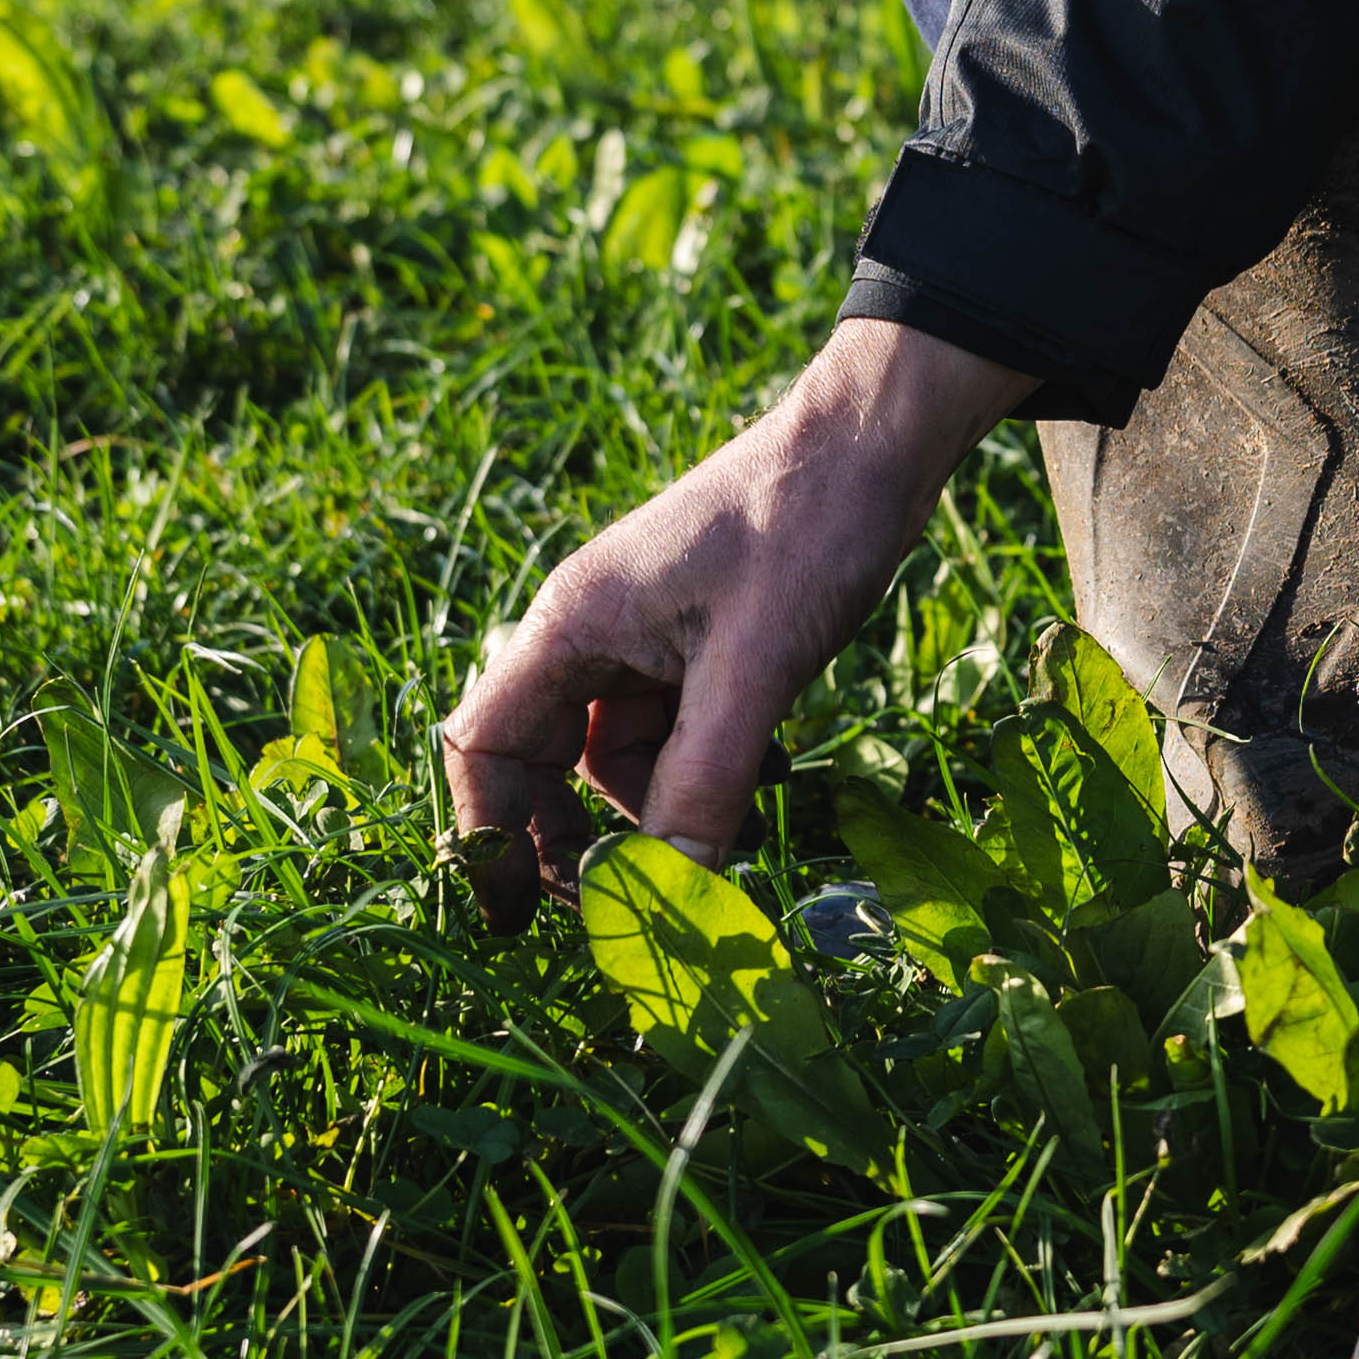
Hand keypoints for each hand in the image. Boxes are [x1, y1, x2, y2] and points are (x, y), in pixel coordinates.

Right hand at [441, 318, 1035, 925]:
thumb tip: (669, 897)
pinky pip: (670, 731)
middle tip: (638, 910)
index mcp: (570, 625)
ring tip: (731, 841)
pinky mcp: (693, 641)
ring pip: (616, 757)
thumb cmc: (806, 530)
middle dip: (580, 840)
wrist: (876, 442)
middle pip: (543, 762)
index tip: (524, 916)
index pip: (483, 748)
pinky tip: (765, 786)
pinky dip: (702, 771)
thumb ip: (704, 786)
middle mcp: (587, 630)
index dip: (492, 836)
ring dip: (657, 811)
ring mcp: (640, 635)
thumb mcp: (755, 671)